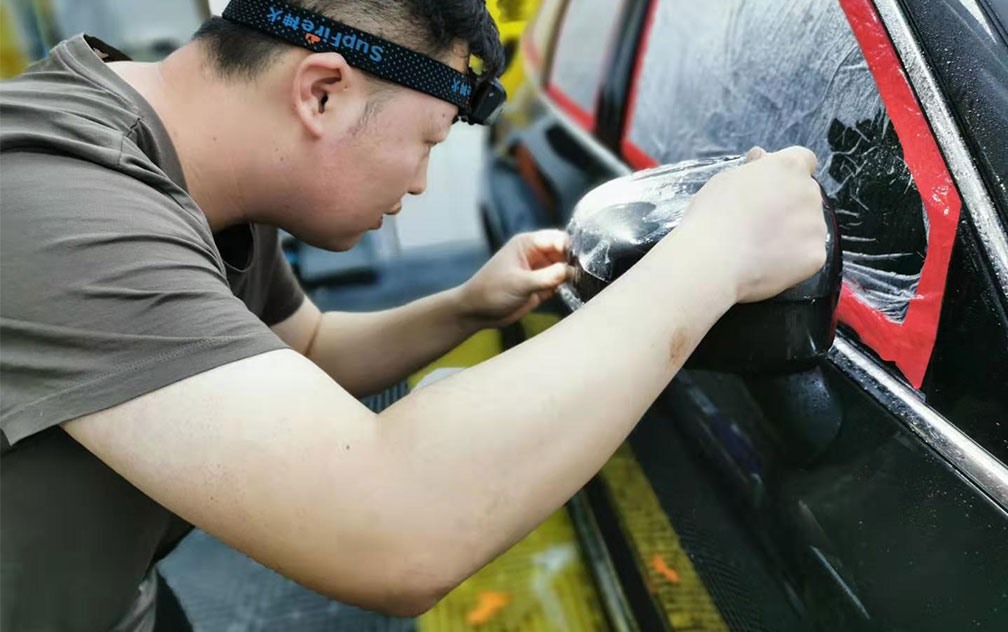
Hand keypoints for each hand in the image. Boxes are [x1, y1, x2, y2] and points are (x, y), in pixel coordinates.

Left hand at [457, 230, 572, 329]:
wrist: (478, 312)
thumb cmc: (491, 291)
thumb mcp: (520, 283)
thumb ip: (546, 277)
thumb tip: (570, 271)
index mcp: (527, 244)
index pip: (557, 238)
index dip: (569, 247)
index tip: (577, 261)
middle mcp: (535, 254)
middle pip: (564, 252)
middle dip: (573, 262)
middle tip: (580, 275)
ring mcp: (539, 271)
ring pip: (564, 268)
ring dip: (572, 275)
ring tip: (577, 284)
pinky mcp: (541, 287)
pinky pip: (560, 283)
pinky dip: (567, 286)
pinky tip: (573, 291)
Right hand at [676, 146, 827, 302]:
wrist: (713, 262)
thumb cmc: (712, 218)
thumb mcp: (725, 179)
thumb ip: (753, 168)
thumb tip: (762, 157)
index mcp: (788, 167)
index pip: (804, 159)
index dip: (787, 175)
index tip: (773, 187)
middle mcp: (809, 191)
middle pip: (807, 193)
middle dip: (790, 204)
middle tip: (759, 222)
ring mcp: (816, 224)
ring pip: (809, 225)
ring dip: (793, 232)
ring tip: (759, 246)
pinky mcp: (816, 254)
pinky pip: (808, 254)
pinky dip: (793, 259)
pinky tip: (768, 262)